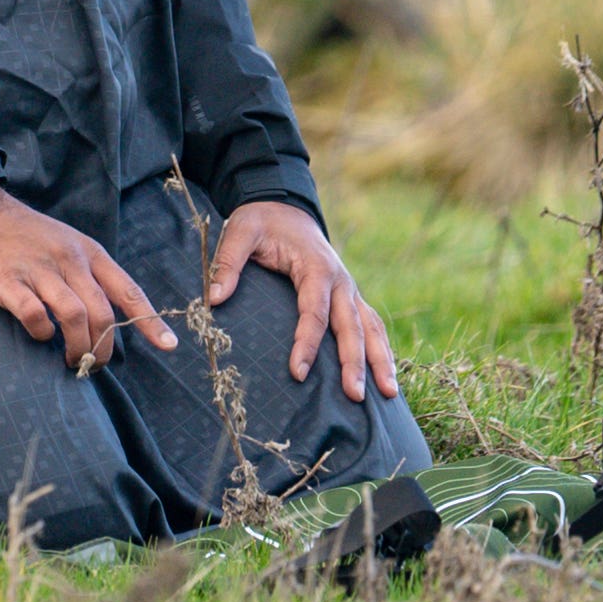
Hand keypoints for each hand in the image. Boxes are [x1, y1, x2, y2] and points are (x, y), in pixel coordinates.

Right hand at [0, 185, 174, 375]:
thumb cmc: (24, 235)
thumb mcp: (66, 244)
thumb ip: (85, 276)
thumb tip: (103, 320)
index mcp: (89, 252)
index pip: (128, 290)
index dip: (150, 320)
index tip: (169, 345)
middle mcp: (68, 259)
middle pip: (101, 312)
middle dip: (102, 347)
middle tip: (92, 364)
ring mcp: (38, 269)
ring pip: (74, 315)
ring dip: (77, 345)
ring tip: (71, 359)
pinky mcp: (7, 280)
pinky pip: (34, 313)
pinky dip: (41, 331)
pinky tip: (39, 334)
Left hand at [206, 199, 399, 403]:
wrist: (286, 206)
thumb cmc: (263, 221)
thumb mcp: (241, 230)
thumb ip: (228, 262)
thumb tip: (214, 298)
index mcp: (315, 267)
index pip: (314, 312)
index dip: (307, 343)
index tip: (298, 372)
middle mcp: (340, 280)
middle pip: (351, 325)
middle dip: (355, 362)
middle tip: (355, 395)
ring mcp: (349, 288)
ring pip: (370, 326)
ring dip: (381, 359)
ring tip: (388, 393)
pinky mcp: (349, 296)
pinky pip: (370, 324)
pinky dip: (381, 349)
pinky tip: (386, 375)